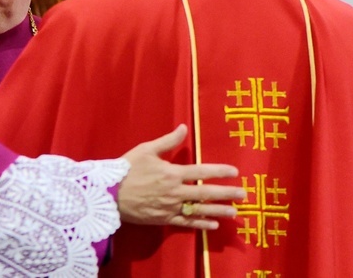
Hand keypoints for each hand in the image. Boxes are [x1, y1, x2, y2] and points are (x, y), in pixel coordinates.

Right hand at [118, 124, 245, 229]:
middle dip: (226, 193)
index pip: (202, 172)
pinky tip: (213, 225)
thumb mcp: (146, 149)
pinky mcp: (164, 219)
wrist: (109, 193)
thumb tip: (184, 128)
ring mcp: (170, 208)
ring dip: (218, 211)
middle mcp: (175, 192)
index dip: (220, 172)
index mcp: (172, 173)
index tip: (235, 172)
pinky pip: (186, 223)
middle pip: (206, 193)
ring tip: (234, 212)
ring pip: (199, 210)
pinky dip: (201, 224)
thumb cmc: (127, 168)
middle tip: (243, 194)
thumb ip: (168, 141)